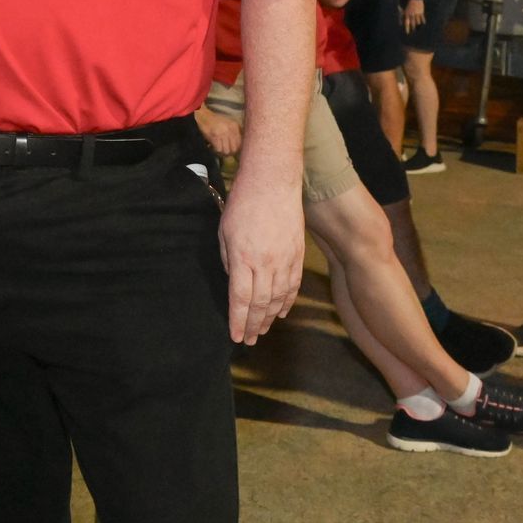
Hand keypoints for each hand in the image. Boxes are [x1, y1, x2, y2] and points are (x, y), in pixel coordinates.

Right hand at [194, 105, 242, 158]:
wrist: (204, 116)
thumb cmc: (216, 121)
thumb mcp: (229, 123)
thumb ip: (236, 132)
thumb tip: (238, 146)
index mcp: (235, 126)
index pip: (240, 143)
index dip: (236, 149)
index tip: (232, 151)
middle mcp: (230, 130)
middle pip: (234, 149)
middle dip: (229, 152)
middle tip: (224, 151)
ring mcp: (222, 133)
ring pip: (226, 150)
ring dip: (222, 152)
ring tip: (218, 149)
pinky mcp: (214, 136)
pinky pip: (218, 149)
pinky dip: (215, 150)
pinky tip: (212, 146)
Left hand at [216, 168, 303, 345]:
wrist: (273, 181)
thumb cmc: (243, 203)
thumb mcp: (224, 231)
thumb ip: (228, 260)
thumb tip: (234, 281)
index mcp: (243, 258)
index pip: (240, 299)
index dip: (238, 321)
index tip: (235, 337)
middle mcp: (266, 263)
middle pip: (260, 304)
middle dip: (253, 325)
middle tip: (248, 340)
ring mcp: (285, 260)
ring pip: (278, 299)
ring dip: (270, 318)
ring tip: (262, 331)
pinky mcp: (297, 254)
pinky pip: (293, 285)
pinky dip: (287, 302)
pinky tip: (281, 312)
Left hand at [402, 0, 426, 30]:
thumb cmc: (409, 3)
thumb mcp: (405, 8)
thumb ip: (403, 14)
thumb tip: (401, 20)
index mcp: (407, 13)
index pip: (406, 22)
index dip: (407, 28)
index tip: (407, 32)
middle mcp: (412, 14)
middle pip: (413, 23)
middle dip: (413, 28)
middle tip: (413, 32)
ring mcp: (417, 13)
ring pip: (418, 22)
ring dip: (418, 26)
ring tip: (418, 29)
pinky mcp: (421, 12)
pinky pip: (422, 18)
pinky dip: (422, 21)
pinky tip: (423, 24)